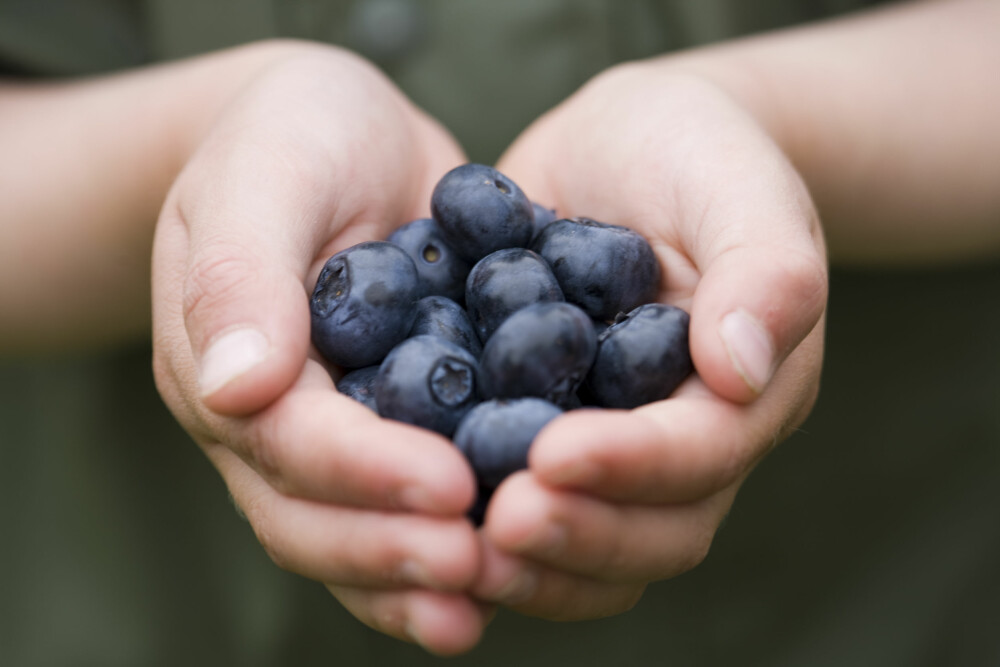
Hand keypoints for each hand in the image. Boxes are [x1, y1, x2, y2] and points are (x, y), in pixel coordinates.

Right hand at [150, 44, 488, 654]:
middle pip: (311, 516)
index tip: (448, 487)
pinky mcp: (390, 425)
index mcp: (222, 362)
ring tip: (492, 592)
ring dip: (415, 574)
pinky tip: (508, 565)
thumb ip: (241, 271)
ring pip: (352, 532)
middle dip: (391, 547)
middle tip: (478, 565)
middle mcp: (267, 420)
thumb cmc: (291, 134)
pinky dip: (446, 541)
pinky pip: (405, 500)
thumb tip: (235, 391)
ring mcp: (327, 431)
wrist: (335, 132)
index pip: (287, 441)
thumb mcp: (264, 171)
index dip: (364, 472)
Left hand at [471, 62, 827, 617]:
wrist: (627, 147)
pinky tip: (421, 507)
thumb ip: (765, 270)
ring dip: (534, 560)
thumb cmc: (696, 151)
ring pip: (597, 543)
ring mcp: (618, 445)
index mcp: (747, 389)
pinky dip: (484, 519)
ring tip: (458, 547)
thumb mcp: (739, 185)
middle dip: (581, 536)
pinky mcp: (552, 431)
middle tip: (497, 526)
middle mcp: (686, 437)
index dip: (634, 467)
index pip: (703, 454)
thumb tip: (743, 372)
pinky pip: (531, 500)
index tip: (552, 458)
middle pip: (655, 530)